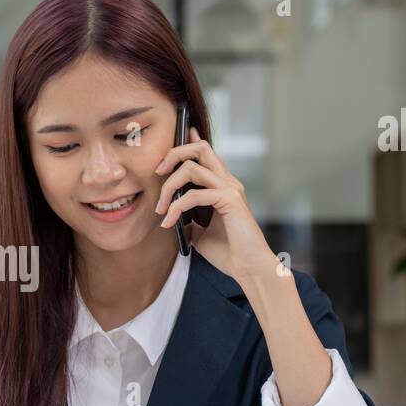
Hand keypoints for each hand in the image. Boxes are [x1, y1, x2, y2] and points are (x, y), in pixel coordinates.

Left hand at [153, 126, 279, 282]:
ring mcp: (230, 188)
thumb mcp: (200, 233)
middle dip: (174, 154)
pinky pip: (194, 194)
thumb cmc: (228, 252)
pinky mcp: (230, 199)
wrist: (248, 268)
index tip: (176, 137)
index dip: (189, 141)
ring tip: (161, 210)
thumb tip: (172, 217)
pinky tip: (169, 222)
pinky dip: (177, 207)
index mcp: (222, 185)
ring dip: (168, 187)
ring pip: (192, 167)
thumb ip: (189, 220)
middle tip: (158, 172)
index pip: (206, 153)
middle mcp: (228, 181)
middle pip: (200, 148)